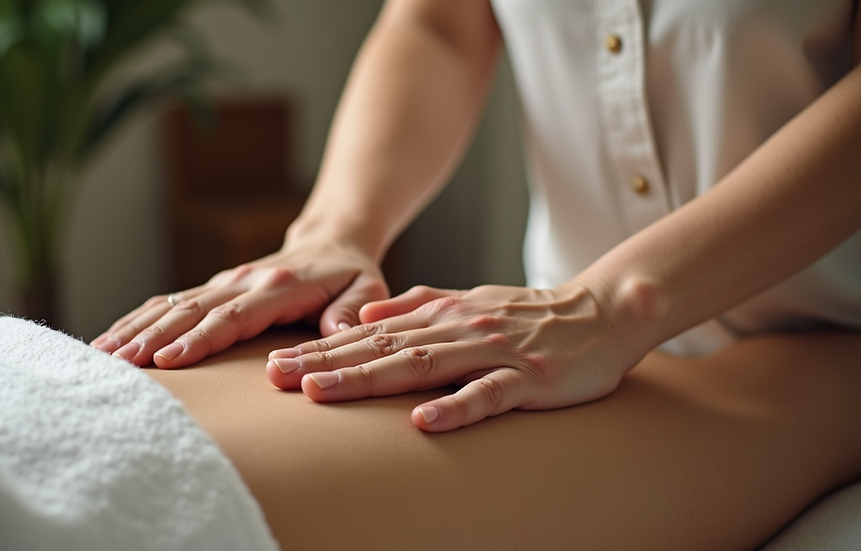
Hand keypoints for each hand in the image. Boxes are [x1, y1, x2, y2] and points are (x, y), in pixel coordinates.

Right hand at [91, 238, 388, 367]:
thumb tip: (338, 334)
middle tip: (117, 365)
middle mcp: (244, 280)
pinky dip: (138, 321)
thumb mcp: (367, 288)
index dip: (200, 338)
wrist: (332, 239)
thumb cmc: (352, 274)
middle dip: (152, 337)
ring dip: (135, 329)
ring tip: (99, 356)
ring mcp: (224, 282)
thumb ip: (354, 310)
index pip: (234, 315)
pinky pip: (169, 303)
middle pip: (190, 310)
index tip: (169, 359)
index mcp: (280, 285)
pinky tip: (110, 341)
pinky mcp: (213, 288)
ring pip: (171, 305)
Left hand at [265, 283, 644, 431]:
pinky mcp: (528, 378)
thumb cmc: (528, 314)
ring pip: (421, 366)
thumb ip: (416, 305)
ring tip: (322, 395)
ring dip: (368, 380)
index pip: (369, 334)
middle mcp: (458, 328)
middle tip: (275, 378)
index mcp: (441, 314)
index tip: (274, 363)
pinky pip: (488, 394)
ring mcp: (492, 352)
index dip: (321, 348)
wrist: (601, 311)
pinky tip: (424, 421)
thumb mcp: (466, 301)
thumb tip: (364, 315)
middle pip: (381, 349)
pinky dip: (456, 406)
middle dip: (326, 363)